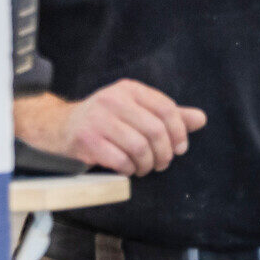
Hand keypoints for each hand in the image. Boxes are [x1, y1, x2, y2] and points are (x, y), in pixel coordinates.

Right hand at [15, 80, 206, 175]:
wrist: (58, 128)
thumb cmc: (105, 122)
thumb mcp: (136, 112)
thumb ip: (168, 116)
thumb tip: (201, 119)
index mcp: (130, 90)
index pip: (167, 109)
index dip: (180, 132)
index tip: (180, 148)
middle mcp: (113, 100)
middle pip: (156, 131)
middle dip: (164, 153)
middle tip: (162, 164)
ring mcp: (97, 119)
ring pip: (139, 148)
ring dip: (147, 164)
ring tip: (144, 168)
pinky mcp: (85, 139)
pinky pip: (120, 160)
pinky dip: (129, 169)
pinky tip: (127, 169)